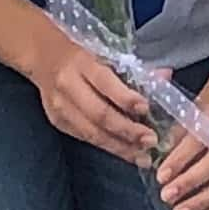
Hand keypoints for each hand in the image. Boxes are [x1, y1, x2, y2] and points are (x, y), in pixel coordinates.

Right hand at [25, 34, 165, 164]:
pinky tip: (125, 152)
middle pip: (98, 113)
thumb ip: (135, 69)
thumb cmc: (84, 54)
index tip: (146, 108)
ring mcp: (60, 107)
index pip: (105, 82)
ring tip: (142, 156)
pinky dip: (107, 146)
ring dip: (119, 146)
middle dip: (126, 130)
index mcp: (82, 63)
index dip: (125, 98)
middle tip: (150, 140)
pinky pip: (85, 138)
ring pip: (91, 132)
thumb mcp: (106, 53)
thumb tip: (165, 76)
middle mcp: (68, 86)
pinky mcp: (58, 122)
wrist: (43, 57)